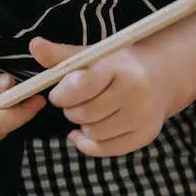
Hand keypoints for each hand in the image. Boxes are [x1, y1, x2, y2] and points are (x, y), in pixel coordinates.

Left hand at [31, 36, 176, 157]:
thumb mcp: (92, 55)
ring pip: (93, 133)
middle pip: (84, 113)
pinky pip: (104, 149)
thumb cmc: (118, 65)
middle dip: (71, 110)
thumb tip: (34, 46)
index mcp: (118, 66)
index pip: (81, 84)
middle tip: (75, 103)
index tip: (61, 93)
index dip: (62, 93)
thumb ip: (61, 55)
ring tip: (87, 113)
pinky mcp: (145, 135)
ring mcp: (142, 115)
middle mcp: (135, 91)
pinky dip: (88, 144)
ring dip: (82, 126)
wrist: (160, 77)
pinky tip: (85, 133)